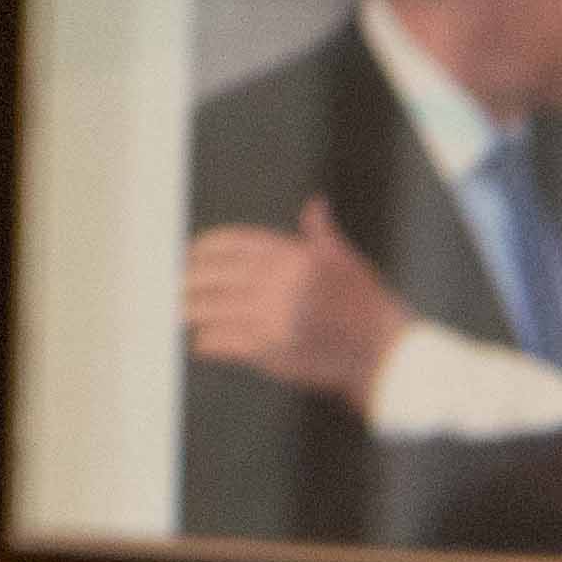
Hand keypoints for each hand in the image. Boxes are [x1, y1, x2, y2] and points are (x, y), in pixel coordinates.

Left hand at [180, 199, 410, 402]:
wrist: (387, 355)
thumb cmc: (367, 307)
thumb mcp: (347, 263)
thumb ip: (321, 235)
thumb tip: (315, 206)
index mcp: (292, 256)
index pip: (233, 243)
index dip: (205, 247)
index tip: (190, 253)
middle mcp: (278, 282)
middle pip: (215, 275)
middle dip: (189, 279)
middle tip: (174, 285)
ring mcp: (272, 315)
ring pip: (213, 309)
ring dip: (192, 311)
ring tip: (180, 313)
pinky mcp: (270, 348)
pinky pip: (225, 342)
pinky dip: (210, 343)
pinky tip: (202, 343)